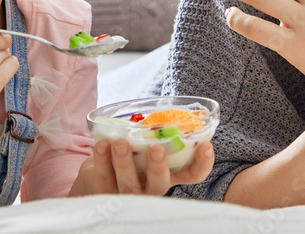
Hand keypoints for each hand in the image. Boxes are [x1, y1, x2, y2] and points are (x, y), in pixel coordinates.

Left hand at [69, 139, 214, 196]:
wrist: (98, 176)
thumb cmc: (130, 154)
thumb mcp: (146, 144)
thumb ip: (156, 132)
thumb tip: (170, 109)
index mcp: (166, 173)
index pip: (191, 175)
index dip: (202, 164)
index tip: (206, 146)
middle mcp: (150, 187)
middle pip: (159, 185)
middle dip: (158, 168)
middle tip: (156, 148)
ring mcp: (127, 193)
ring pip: (129, 184)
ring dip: (125, 162)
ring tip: (120, 143)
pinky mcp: (104, 192)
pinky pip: (104, 178)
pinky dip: (102, 160)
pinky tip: (101, 145)